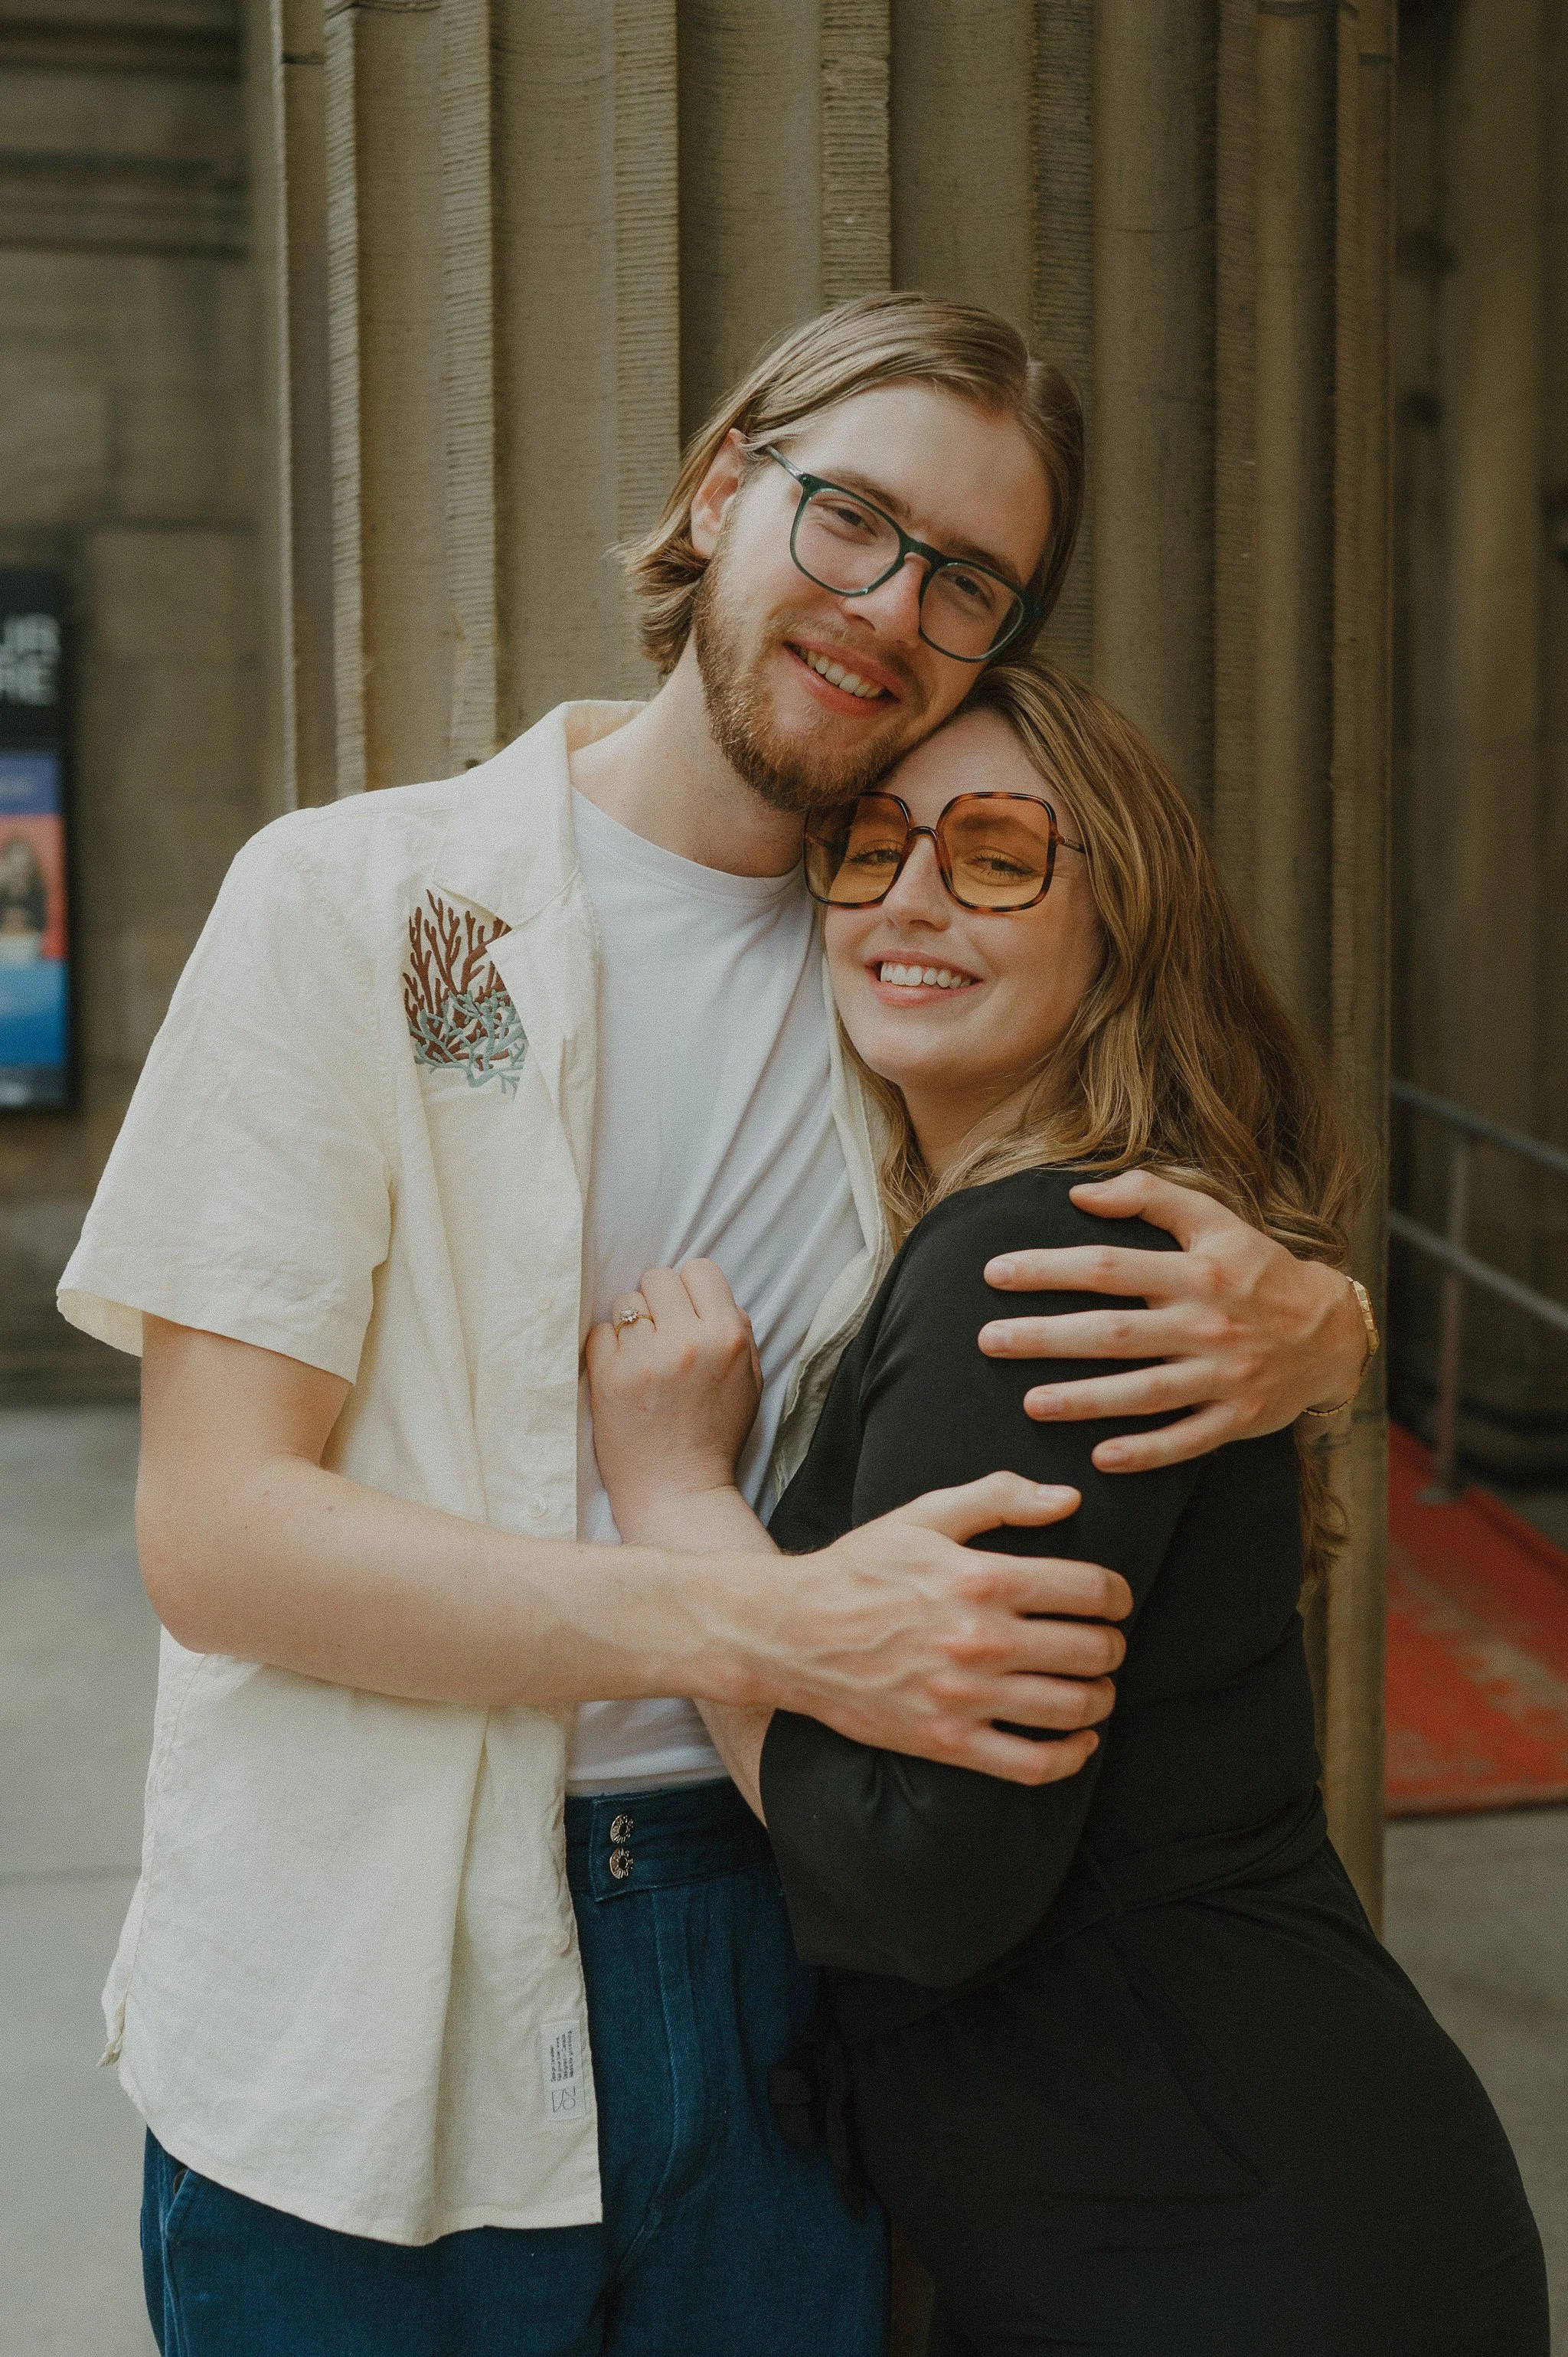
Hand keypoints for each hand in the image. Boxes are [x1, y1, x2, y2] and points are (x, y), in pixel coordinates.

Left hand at [585, 1261, 761, 1528]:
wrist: (677, 1491)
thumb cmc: (714, 1436)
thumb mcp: (749, 1380)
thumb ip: (736, 1331)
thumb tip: (709, 1294)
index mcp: (728, 1338)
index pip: (700, 1269)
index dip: (690, 1289)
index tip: (685, 1313)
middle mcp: (689, 1342)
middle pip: (659, 1278)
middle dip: (659, 1303)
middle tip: (660, 1337)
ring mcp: (646, 1359)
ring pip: (626, 1301)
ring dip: (631, 1325)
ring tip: (641, 1358)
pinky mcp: (609, 1377)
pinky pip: (599, 1332)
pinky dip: (607, 1349)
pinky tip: (621, 1374)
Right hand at [781, 1472, 1131, 1784]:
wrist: (791, 1632)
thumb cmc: (860, 1569)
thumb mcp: (924, 1515)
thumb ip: (999, 1498)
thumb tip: (1068, 1499)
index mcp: (981, 1579)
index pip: (1089, 1591)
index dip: (1117, 1595)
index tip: (1114, 1600)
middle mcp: (980, 1640)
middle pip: (1092, 1651)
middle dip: (1111, 1646)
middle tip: (1103, 1643)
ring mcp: (965, 1698)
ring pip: (1072, 1708)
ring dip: (1100, 1698)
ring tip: (1095, 1687)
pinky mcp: (947, 1743)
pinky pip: (1032, 1764)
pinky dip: (1072, 1756)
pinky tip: (1081, 1740)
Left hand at [977, 1169, 1366, 1473]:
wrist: (1332, 1331)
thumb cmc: (1258, 1269)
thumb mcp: (1216, 1219)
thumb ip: (1150, 1197)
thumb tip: (1079, 1193)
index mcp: (1194, 1272)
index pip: (1107, 1266)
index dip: (1048, 1269)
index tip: (994, 1273)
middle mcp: (1205, 1324)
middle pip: (1114, 1333)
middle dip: (1047, 1338)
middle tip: (989, 1342)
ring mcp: (1222, 1376)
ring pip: (1144, 1393)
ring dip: (1085, 1401)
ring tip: (1030, 1404)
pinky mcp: (1238, 1418)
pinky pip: (1187, 1440)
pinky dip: (1146, 1452)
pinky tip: (1101, 1459)